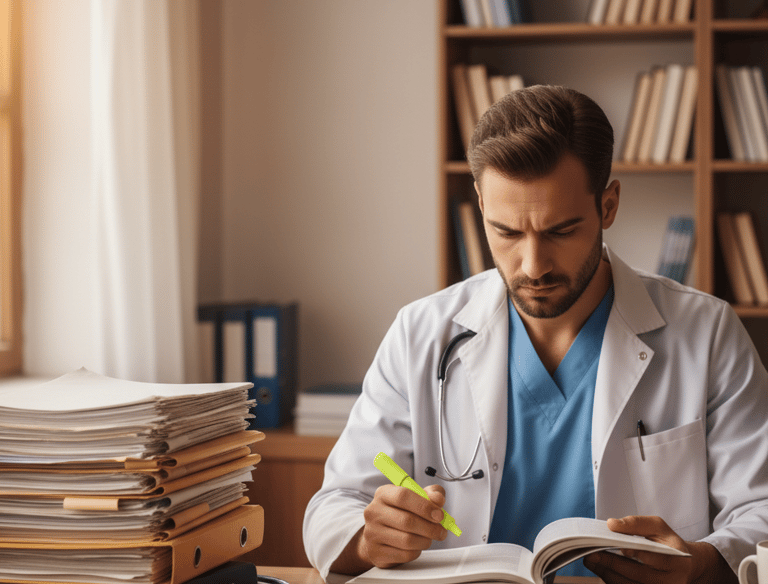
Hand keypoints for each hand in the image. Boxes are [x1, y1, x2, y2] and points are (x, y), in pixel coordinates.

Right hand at [330, 484, 448, 574]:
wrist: (379, 534)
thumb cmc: (400, 513)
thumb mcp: (415, 497)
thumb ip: (430, 494)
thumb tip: (438, 499)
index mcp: (383, 494)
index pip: (403, 496)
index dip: (425, 506)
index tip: (439, 515)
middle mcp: (374, 512)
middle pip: (407, 521)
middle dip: (430, 528)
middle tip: (441, 531)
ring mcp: (372, 533)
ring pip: (407, 540)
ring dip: (425, 541)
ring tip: (429, 538)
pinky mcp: (376, 552)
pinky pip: (404, 555)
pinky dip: (416, 551)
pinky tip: (416, 546)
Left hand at [583, 516, 735, 583]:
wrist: (684, 564)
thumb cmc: (668, 542)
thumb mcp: (658, 526)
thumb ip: (636, 523)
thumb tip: (612, 524)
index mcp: (679, 560)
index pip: (657, 558)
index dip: (638, 553)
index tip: (618, 547)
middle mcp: (673, 580)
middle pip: (640, 575)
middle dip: (613, 564)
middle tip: (592, 554)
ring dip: (608, 574)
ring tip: (591, 561)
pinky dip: (613, 580)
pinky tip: (601, 569)